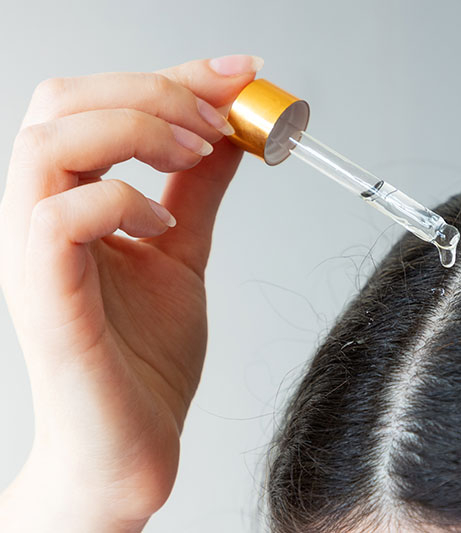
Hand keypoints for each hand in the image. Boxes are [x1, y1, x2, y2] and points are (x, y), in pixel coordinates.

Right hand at [0, 55, 260, 531]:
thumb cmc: (143, 359)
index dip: (175, 73)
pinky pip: (58, 214)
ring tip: (194, 155)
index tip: (243, 70)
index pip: (101, 101)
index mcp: (72, 199)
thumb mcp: (183, 253)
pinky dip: (123, 202)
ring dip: (138, 129)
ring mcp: (33, 255)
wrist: (131, 446)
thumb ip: (195, 192)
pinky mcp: (44, 297)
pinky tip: (163, 229)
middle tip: (217, 120)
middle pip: (64, 99)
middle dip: (154, 89)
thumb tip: (228, 134)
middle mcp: (41, 214)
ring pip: (50, 140)